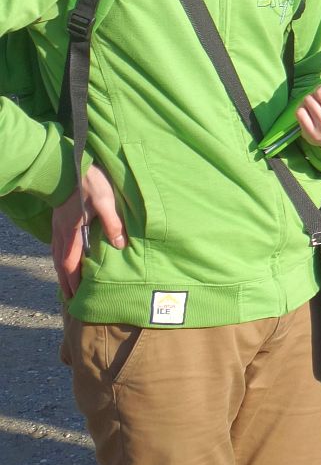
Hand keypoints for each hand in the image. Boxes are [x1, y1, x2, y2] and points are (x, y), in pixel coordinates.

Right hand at [52, 166, 123, 298]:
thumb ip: (112, 222)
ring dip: (62, 272)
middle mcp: (61, 234)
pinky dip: (60, 259)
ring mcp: (58, 227)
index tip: (76, 296)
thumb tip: (120, 244)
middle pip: (60, 264)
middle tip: (70, 299)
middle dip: (65, 282)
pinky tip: (66, 260)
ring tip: (67, 284)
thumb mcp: (105, 200)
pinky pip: (57, 246)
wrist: (66, 166)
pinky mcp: (59, 221)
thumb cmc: (89, 182)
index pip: (70, 264)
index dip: (72, 281)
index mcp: (72, 232)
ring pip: (56, 256)